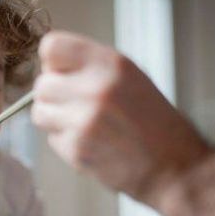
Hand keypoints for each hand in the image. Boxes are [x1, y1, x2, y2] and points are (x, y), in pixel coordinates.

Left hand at [32, 31, 209, 200]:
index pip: (51, 48)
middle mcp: (95, 88)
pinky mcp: (77, 149)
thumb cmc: (155, 124)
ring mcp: (83, 121)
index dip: (54, 64)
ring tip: (82, 125)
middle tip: (75, 106)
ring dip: (54, 120)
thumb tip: (51, 68)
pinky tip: (90, 143)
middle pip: (41, 84)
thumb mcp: (131, 78)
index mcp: (110, 64)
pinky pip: (51, 139)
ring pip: (39, 112)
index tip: (63, 74)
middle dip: (53, 96)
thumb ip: (91, 67)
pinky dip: (65, 143)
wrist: (175, 168)